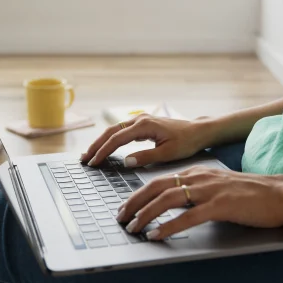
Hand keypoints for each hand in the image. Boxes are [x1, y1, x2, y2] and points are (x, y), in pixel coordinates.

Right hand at [81, 114, 206, 167]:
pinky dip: (111, 139)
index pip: (117, 139)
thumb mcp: (168, 153)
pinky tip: (105, 147)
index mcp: (145, 126)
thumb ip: (146, 157)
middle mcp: (140, 120)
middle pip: (111, 131)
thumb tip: (126, 162)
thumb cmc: (186, 142)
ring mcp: (140, 120)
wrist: (198, 131)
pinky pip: (121, 131)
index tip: (94, 162)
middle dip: (96, 145)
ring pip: (114, 130)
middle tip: (84, 159)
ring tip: (90, 154)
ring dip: (101, 141)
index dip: (103, 151)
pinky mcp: (142, 124)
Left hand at [116, 166, 282, 239]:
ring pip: (168, 199)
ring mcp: (209, 190)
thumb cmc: (250, 193)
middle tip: (121, 217)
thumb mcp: (217, 186)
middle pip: (157, 187)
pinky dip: (169, 225)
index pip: (160, 180)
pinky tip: (157, 234)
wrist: (280, 193)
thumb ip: (196, 191)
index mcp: (197, 172)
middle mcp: (199, 177)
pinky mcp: (220, 205)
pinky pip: (188, 216)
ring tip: (134, 227)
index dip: (139, 193)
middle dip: (134, 202)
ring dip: (146, 214)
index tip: (126, 206)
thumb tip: (174, 203)